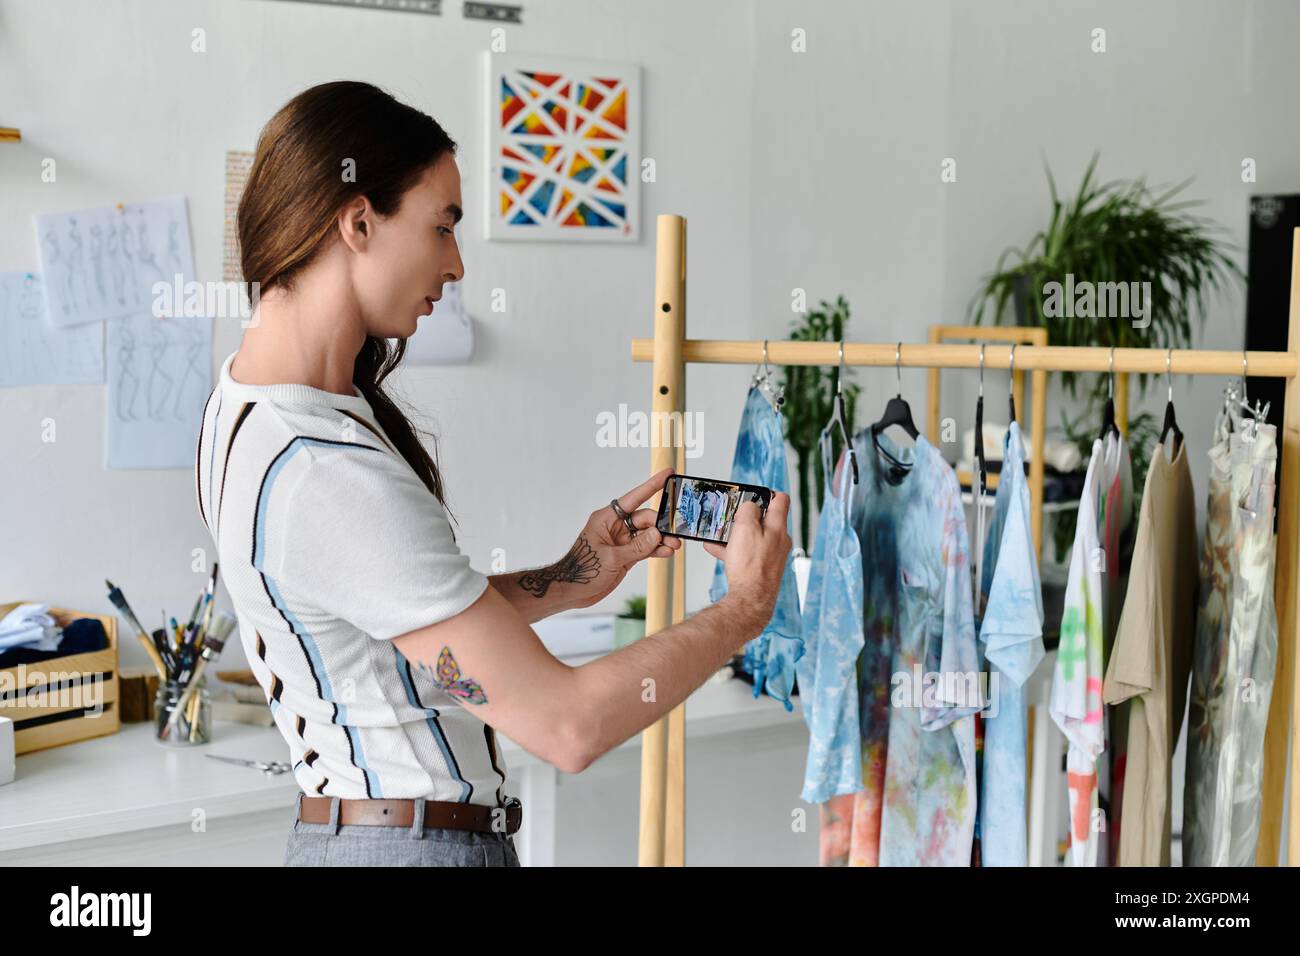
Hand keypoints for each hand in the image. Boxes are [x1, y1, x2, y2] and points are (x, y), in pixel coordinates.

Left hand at [557, 467, 681, 608]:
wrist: (572, 591)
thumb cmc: (582, 571)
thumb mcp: (612, 558)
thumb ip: (637, 547)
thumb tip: (658, 534)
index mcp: (607, 518)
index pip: (634, 497)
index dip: (652, 485)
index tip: (668, 474)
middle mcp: (616, 526)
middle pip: (645, 518)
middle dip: (662, 525)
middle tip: (676, 535)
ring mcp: (622, 541)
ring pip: (648, 534)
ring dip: (662, 539)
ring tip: (675, 545)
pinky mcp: (626, 554)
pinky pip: (645, 547)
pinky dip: (656, 549)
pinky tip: (667, 552)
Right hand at [702, 491, 790, 627]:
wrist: (750, 599)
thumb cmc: (750, 566)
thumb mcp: (746, 528)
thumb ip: (748, 510)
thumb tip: (750, 506)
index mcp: (778, 526)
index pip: (781, 500)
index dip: (767, 493)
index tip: (754, 495)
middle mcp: (779, 540)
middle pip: (765, 519)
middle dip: (746, 517)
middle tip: (732, 517)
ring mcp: (772, 555)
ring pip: (753, 537)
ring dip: (736, 534)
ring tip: (718, 535)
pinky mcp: (763, 567)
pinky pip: (748, 553)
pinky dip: (734, 549)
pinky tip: (716, 550)